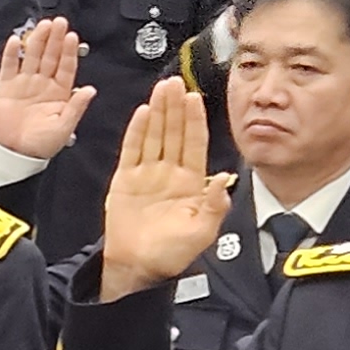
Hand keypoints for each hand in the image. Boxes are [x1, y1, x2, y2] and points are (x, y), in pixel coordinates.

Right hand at [0, 18, 95, 159]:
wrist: (15, 153)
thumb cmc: (41, 144)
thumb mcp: (64, 127)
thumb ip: (76, 107)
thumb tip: (91, 90)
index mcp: (60, 92)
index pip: (66, 66)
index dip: (69, 51)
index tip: (72, 37)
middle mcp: (43, 84)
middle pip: (50, 56)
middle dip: (55, 39)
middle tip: (59, 23)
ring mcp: (25, 83)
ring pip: (32, 56)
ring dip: (37, 41)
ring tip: (43, 26)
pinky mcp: (6, 87)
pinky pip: (9, 66)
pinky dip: (11, 53)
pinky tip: (16, 41)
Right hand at [95, 77, 228, 300]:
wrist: (137, 267)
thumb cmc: (171, 254)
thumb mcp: (202, 232)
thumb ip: (215, 205)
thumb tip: (224, 178)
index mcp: (191, 183)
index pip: (195, 143)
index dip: (195, 121)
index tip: (195, 98)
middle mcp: (170, 173)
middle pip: (174, 132)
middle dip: (176, 107)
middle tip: (175, 82)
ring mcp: (147, 174)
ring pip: (154, 135)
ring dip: (158, 112)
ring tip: (161, 88)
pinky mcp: (125, 180)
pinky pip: (132, 150)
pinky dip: (137, 131)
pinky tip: (143, 113)